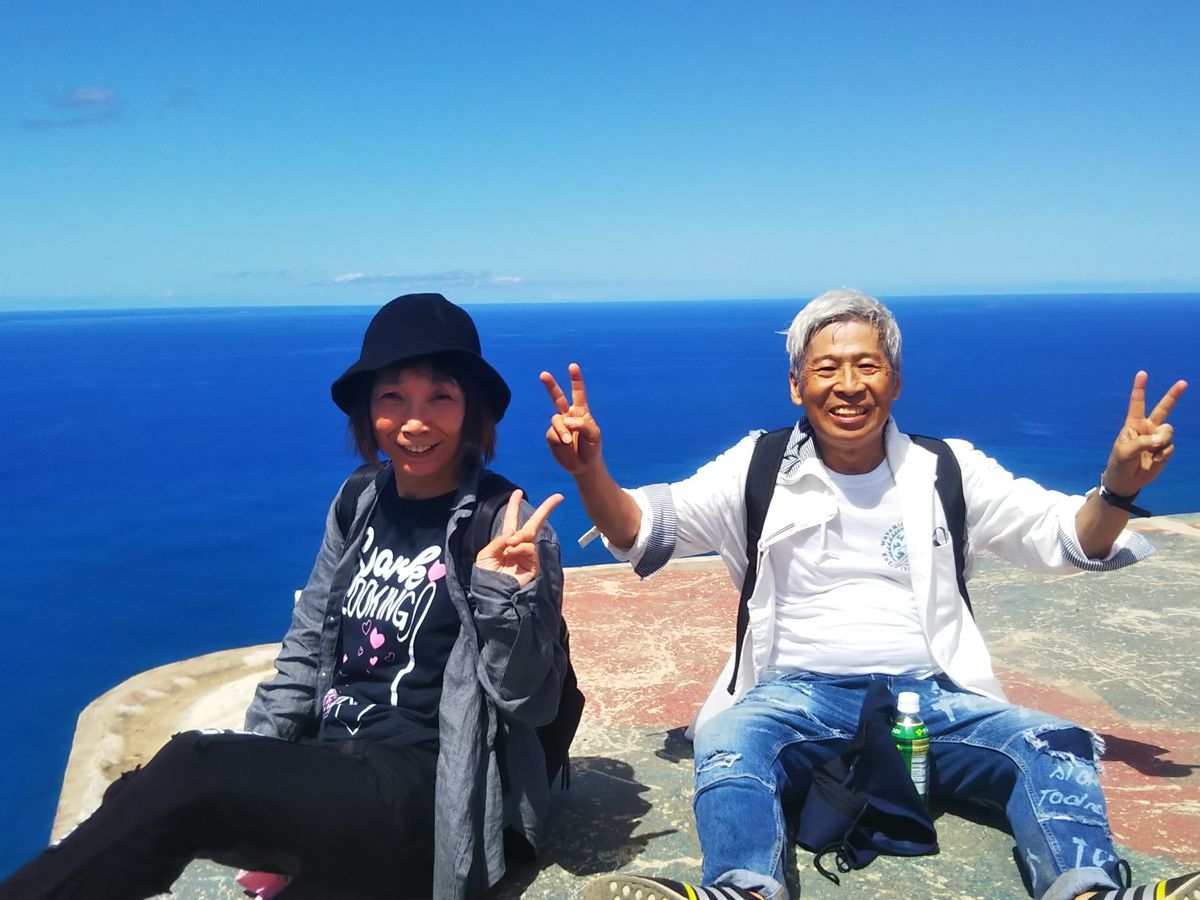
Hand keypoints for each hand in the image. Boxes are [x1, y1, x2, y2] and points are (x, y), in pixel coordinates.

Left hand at [474, 490, 562, 587]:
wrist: (493, 594)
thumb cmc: (486, 576)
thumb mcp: (485, 555)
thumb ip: (497, 542)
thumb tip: (512, 535)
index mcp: (506, 542)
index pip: (511, 520)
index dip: (514, 506)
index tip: (518, 492)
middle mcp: (518, 546)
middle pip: (534, 524)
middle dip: (546, 509)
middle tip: (558, 497)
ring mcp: (527, 555)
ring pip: (529, 536)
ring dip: (519, 538)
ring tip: (509, 547)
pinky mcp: (533, 565)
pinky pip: (530, 549)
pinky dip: (521, 548)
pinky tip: (512, 553)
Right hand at [540, 363, 602, 474]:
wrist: (584, 465)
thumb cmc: (592, 447)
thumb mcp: (594, 434)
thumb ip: (583, 423)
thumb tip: (566, 420)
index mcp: (581, 412)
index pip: (578, 393)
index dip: (575, 380)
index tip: (573, 366)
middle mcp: (568, 416)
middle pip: (558, 397)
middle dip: (550, 385)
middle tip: (543, 374)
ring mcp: (559, 425)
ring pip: (555, 419)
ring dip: (562, 430)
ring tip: (567, 441)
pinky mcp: (552, 436)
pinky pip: (551, 432)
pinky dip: (558, 438)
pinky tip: (564, 445)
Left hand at [1102, 371, 1187, 495]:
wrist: (1126, 481)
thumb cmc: (1120, 463)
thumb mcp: (1125, 452)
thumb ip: (1143, 443)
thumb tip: (1162, 439)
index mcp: (1133, 424)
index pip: (1137, 403)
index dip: (1140, 388)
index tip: (1142, 373)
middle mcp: (1147, 428)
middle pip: (1163, 409)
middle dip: (1173, 396)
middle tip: (1183, 382)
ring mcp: (1157, 438)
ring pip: (1169, 431)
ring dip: (1162, 441)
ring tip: (1152, 452)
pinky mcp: (1164, 450)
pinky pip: (1170, 447)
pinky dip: (1163, 454)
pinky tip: (1155, 460)